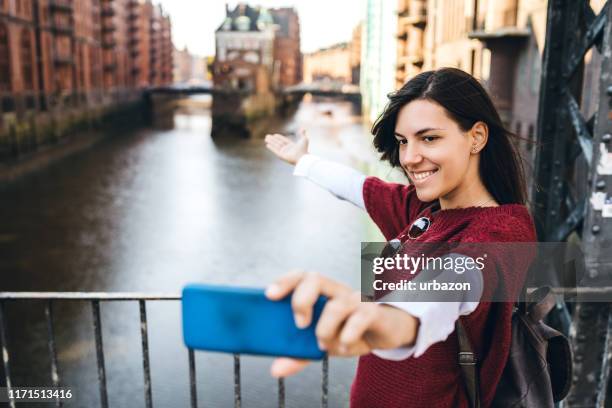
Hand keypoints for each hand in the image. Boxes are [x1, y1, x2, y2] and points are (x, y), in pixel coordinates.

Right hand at [264, 129, 308, 164]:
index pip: (284, 141)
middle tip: (267, 136)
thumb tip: (303, 128)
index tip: (274, 135)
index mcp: (292, 146)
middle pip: (278, 143)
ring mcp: (284, 153)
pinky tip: (267, 145)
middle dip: (273, 139)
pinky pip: (275, 151)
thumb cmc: (304, 149)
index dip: (279, 138)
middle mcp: (287, 149)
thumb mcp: (304, 139)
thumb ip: (302, 134)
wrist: (302, 157)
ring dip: (271, 142)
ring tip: (266, 139)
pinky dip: (271, 148)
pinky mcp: (281, 156)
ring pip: (276, 146)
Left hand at [265, 271, 419, 377]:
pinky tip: (345, 346)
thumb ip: (299, 353)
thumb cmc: (349, 331)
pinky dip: (348, 335)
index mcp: (320, 292)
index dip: (284, 281)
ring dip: (325, 328)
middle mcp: (336, 290)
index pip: (300, 276)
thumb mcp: (322, 343)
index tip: (269, 295)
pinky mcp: (372, 311)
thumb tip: (276, 369)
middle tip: (300, 324)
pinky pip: (360, 317)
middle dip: (301, 300)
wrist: (385, 333)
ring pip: (337, 304)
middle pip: (314, 278)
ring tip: (324, 345)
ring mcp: (355, 298)